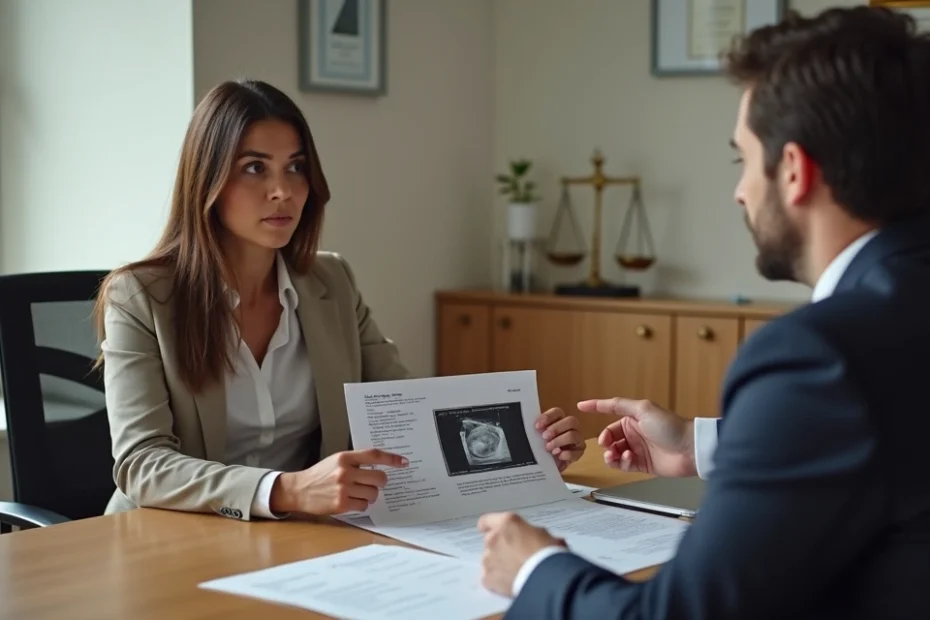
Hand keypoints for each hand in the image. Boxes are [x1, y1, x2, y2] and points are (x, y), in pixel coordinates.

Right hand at [269, 448, 408, 514]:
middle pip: (379, 477)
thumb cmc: (320, 475)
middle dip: (381, 482)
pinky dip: (362, 504)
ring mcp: (343, 489)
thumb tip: (381, 465)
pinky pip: (364, 505)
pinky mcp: (341, 504)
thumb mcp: (336, 461)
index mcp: (345, 458)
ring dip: (371, 495)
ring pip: (373, 493)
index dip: (391, 459)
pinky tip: (352, 501)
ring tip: (359, 492)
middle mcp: (345, 472)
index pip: (374, 455)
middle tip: (377, 483)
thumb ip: (356, 461)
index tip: (403, 462)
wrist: (300, 489)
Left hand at [478, 512, 564, 596]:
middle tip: (514, 555)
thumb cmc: (549, 554)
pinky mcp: (488, 577)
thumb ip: (532, 534)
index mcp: (507, 523)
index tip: (488, 529)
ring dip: (497, 563)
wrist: (546, 577)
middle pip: (490, 540)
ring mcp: (489, 558)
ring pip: (489, 559)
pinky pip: (488, 577)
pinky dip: (495, 580)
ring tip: (513, 571)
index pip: (487, 520)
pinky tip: (507, 582)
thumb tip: (536, 539)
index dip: (488, 526)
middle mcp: (494, 538)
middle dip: (499, 546)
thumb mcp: (545, 535)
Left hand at [535, 407, 584, 471]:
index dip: (548, 417)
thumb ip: (537, 431)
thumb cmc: (540, 447)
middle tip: (544, 437)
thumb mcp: (536, 438)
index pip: (557, 412)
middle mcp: (571, 427)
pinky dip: (566, 454)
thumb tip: (535, 427)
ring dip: (559, 441)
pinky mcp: (579, 453)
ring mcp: (577, 440)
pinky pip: (576, 452)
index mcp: (559, 420)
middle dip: (556, 428)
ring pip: (573, 435)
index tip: (537, 426)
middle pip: (571, 421)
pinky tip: (558, 456)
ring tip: (548, 448)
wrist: (545, 465)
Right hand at [577, 397, 695, 476]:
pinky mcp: (642, 465)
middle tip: (607, 445)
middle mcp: (634, 433)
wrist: (689, 449)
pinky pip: (623, 465)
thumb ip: (619, 405)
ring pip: (613, 453)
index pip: (609, 415)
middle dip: (605, 442)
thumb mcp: (642, 409)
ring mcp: (637, 449)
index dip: (595, 410)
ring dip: (611, 455)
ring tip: (614, 455)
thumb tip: (597, 402)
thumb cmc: (669, 426)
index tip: (580, 408)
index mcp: (633, 418)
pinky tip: (627, 459)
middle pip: (609, 438)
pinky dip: (621, 463)